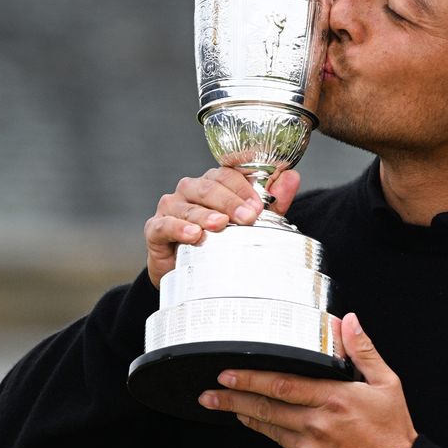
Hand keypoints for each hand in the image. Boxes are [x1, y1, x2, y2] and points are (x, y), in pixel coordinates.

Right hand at [143, 168, 301, 287]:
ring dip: (207, 214)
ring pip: (189, 204)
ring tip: (222, 225)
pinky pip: (165, 224)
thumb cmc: (219, 242)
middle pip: (209, 185)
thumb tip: (292, 176)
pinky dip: (179, 228)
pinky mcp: (155, 229)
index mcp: (212, 183)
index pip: (227, 173)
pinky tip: (194, 235)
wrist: (187, 274)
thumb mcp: (250, 223)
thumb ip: (271, 201)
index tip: (260, 204)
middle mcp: (190, 190)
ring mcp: (171, 207)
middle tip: (248, 217)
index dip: (244, 187)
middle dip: (231, 201)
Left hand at [198, 313, 417, 447]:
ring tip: (232, 408)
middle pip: (265, 409)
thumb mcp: (387, 384)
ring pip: (271, 430)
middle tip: (210, 394)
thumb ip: (362, 351)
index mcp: (334, 400)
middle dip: (233, 399)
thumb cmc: (393, 432)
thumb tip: (348, 322)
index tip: (228, 373)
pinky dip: (284, 438)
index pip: (281, 385)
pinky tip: (283, 431)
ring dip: (249, 418)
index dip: (250, 378)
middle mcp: (317, 426)